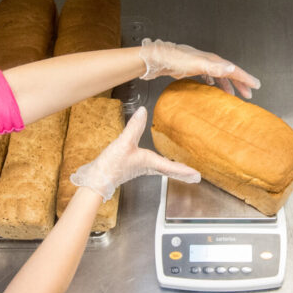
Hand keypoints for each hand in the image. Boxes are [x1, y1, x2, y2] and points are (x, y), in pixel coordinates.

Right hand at [70, 106, 199, 199]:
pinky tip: (157, 163)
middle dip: (181, 174)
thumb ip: (134, 127)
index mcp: (148, 163)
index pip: (170, 167)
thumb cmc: (110, 165)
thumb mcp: (123, 143)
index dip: (184, 170)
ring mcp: (139, 168)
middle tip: (194, 178)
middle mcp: (146, 167)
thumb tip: (143, 111)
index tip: (197, 175)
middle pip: (168, 171)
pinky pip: (152, 167)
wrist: (95, 180)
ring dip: (173, 171)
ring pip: (161, 169)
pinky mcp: (131, 167)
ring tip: (183, 172)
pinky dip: (160, 166)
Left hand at [138, 38, 260, 98]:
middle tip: (249, 94)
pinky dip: (215, 84)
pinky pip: (210, 77)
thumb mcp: (197, 64)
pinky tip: (214, 89)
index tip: (256, 85)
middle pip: (229, 73)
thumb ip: (214, 67)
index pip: (233, 70)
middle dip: (240, 83)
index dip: (245, 78)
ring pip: (220, 76)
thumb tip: (232, 69)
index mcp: (213, 60)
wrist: (157, 59)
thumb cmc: (174, 60)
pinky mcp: (193, 69)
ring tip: (234, 96)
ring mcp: (201, 65)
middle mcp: (209, 61)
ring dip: (228, 85)